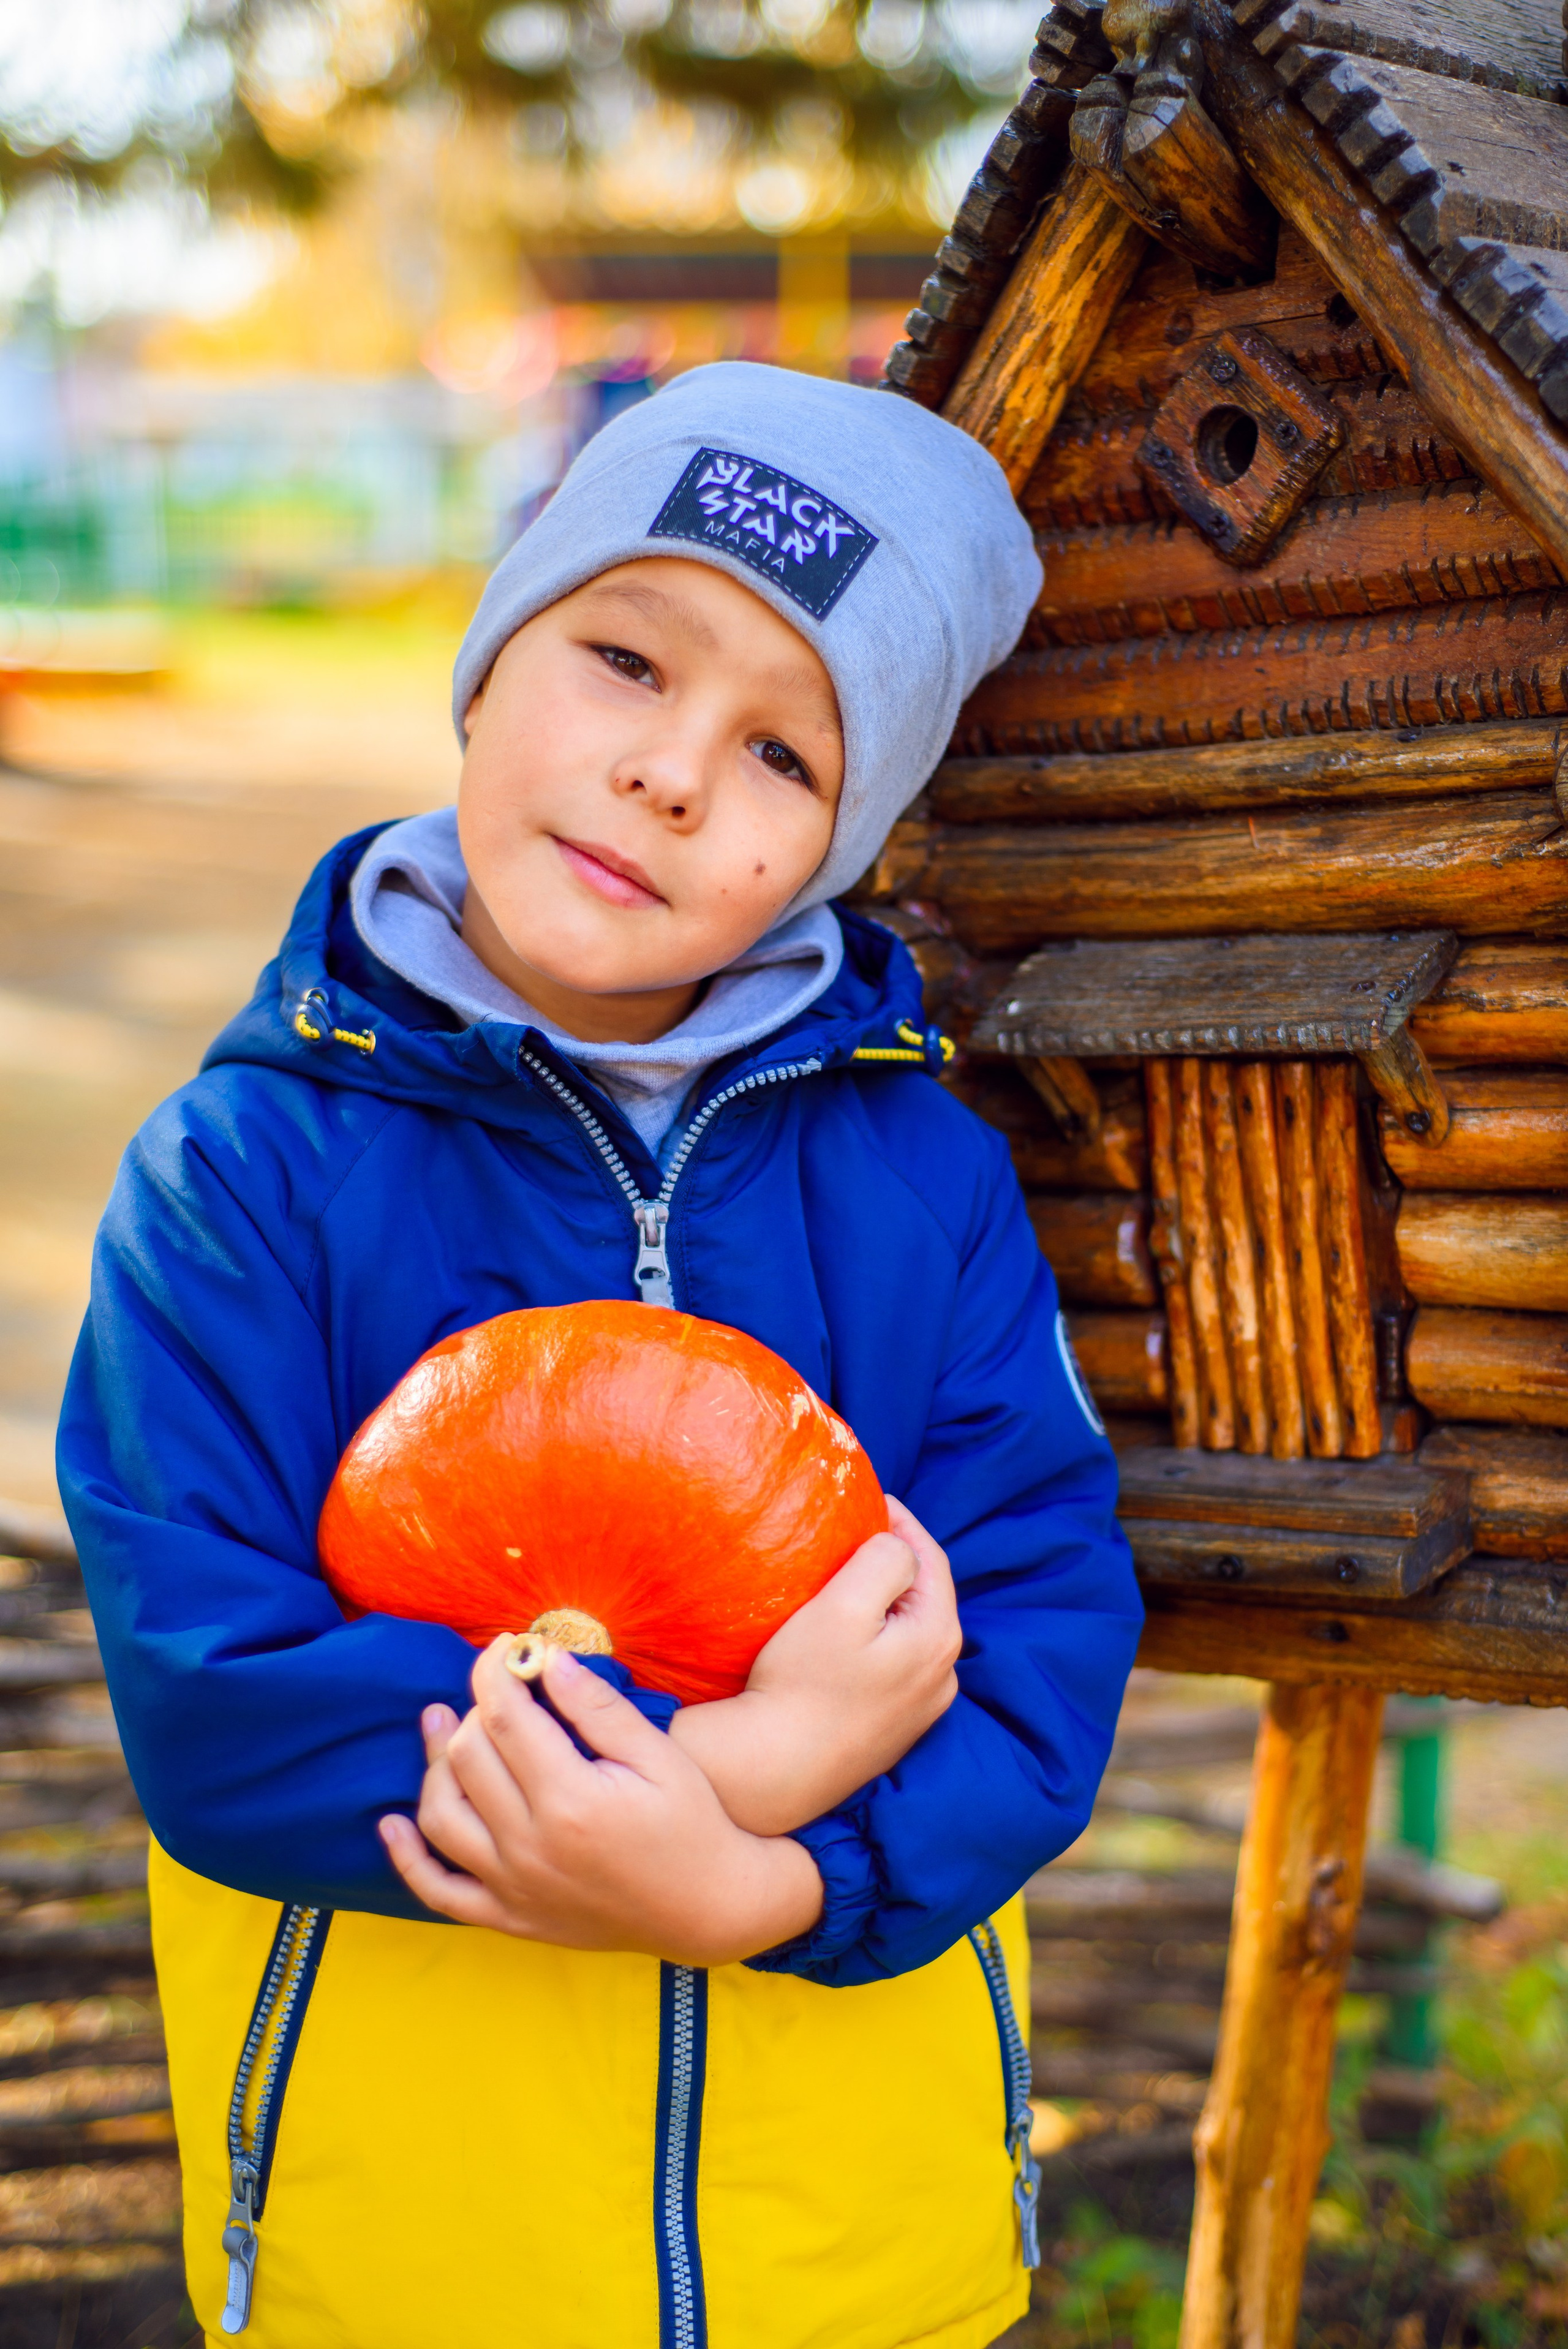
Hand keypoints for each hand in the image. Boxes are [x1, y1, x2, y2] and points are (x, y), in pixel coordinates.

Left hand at [379, 1639, 823, 1963]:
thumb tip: (545, 1659)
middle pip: (469, 1758)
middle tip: (495, 1686)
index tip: (505, 1646)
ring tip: (440, 1725)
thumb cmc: (691, 1822)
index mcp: (571, 1801)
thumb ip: (597, 1708)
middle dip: (474, 1708)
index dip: (495, 1670)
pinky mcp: (509, 1917)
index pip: (506, 1717)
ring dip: (433, 1765)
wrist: (707, 1909)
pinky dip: (408, 1857)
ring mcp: (514, 1888)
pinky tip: (391, 1823)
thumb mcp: (658, 1755)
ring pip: (442, 1815)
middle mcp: (531, 1847)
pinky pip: (439, 1891)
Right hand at [668, 1495, 961, 1837]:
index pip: (930, 1557)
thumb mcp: (845, 1603)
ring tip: (844, 1580)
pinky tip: (842, 1637)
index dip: (901, 1521)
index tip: (867, 1499)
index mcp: (939, 1638)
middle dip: (894, 1560)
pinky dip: (875, 1639)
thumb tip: (899, 1545)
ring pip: (909, 1631)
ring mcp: (920, 1708)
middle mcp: (943, 1676)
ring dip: (885, 1601)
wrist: (774, 1770)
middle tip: (851, 1534)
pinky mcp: (893, 1729)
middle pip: (923, 1596)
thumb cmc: (802, 1683)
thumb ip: (885, 1559)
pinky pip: (893, 1665)